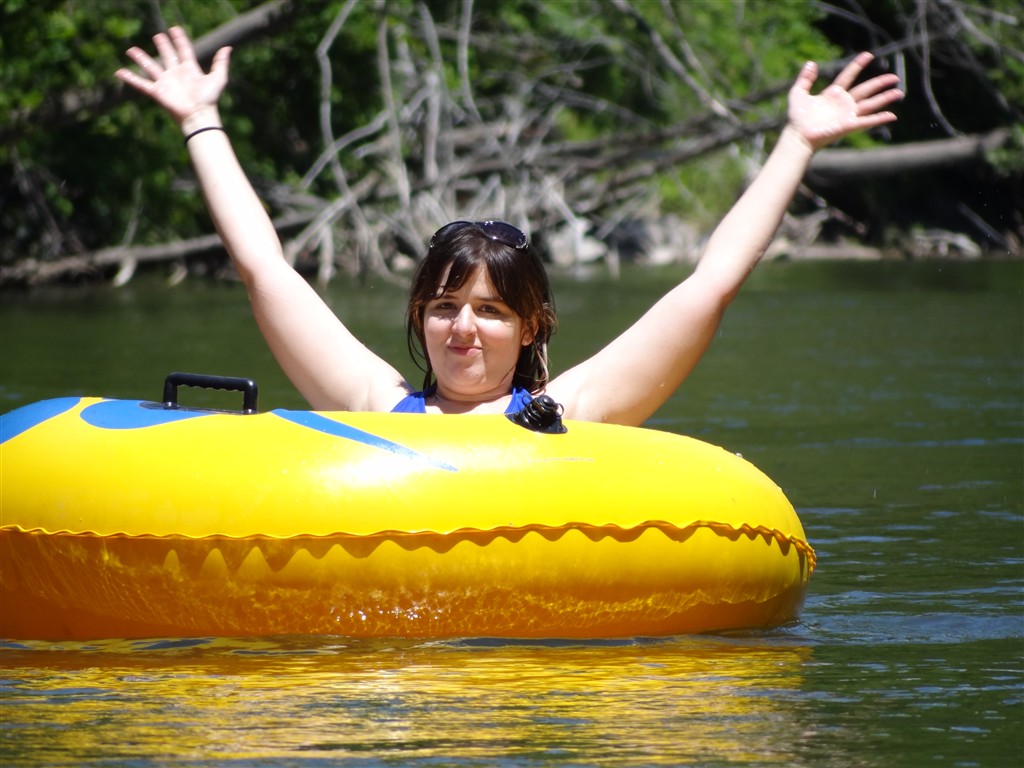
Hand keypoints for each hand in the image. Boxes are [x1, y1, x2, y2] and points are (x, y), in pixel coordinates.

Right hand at [115, 26, 230, 125]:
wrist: (199, 115)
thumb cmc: (209, 99)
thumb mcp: (218, 78)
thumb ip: (220, 63)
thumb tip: (228, 48)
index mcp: (190, 69)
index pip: (183, 50)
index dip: (180, 40)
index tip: (174, 29)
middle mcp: (176, 74)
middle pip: (167, 56)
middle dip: (162, 46)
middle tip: (158, 36)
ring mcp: (165, 82)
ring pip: (150, 67)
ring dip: (141, 58)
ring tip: (131, 49)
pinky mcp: (157, 92)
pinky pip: (141, 84)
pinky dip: (130, 78)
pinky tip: (119, 72)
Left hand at [787, 52, 902, 150]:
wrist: (797, 136)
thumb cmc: (797, 118)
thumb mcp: (798, 93)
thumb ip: (805, 78)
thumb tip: (811, 63)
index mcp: (833, 94)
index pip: (848, 76)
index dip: (857, 65)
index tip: (868, 55)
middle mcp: (843, 104)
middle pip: (865, 90)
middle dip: (880, 83)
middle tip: (894, 77)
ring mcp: (848, 115)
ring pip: (870, 104)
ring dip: (885, 98)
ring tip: (898, 93)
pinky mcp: (849, 125)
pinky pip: (867, 121)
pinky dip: (879, 118)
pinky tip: (892, 116)